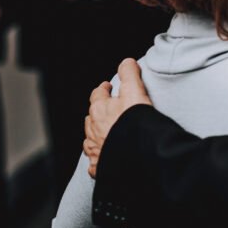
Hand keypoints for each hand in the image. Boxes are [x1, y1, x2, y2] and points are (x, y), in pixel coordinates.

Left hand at [84, 58, 152, 177]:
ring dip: (95, 135)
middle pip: (91, 117)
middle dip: (97, 112)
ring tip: (102, 133)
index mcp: (99, 110)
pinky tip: (102, 159)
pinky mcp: (101, 166)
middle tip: (107, 108)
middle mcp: (93, 130)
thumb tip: (126, 61)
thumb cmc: (135, 122)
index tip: (107, 86)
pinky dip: (97, 159)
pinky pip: (94, 163)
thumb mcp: (135, 91)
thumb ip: (130, 73)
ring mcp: (96, 149)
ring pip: (89, 140)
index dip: (102, 89)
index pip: (97, 95)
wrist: (138, 152)